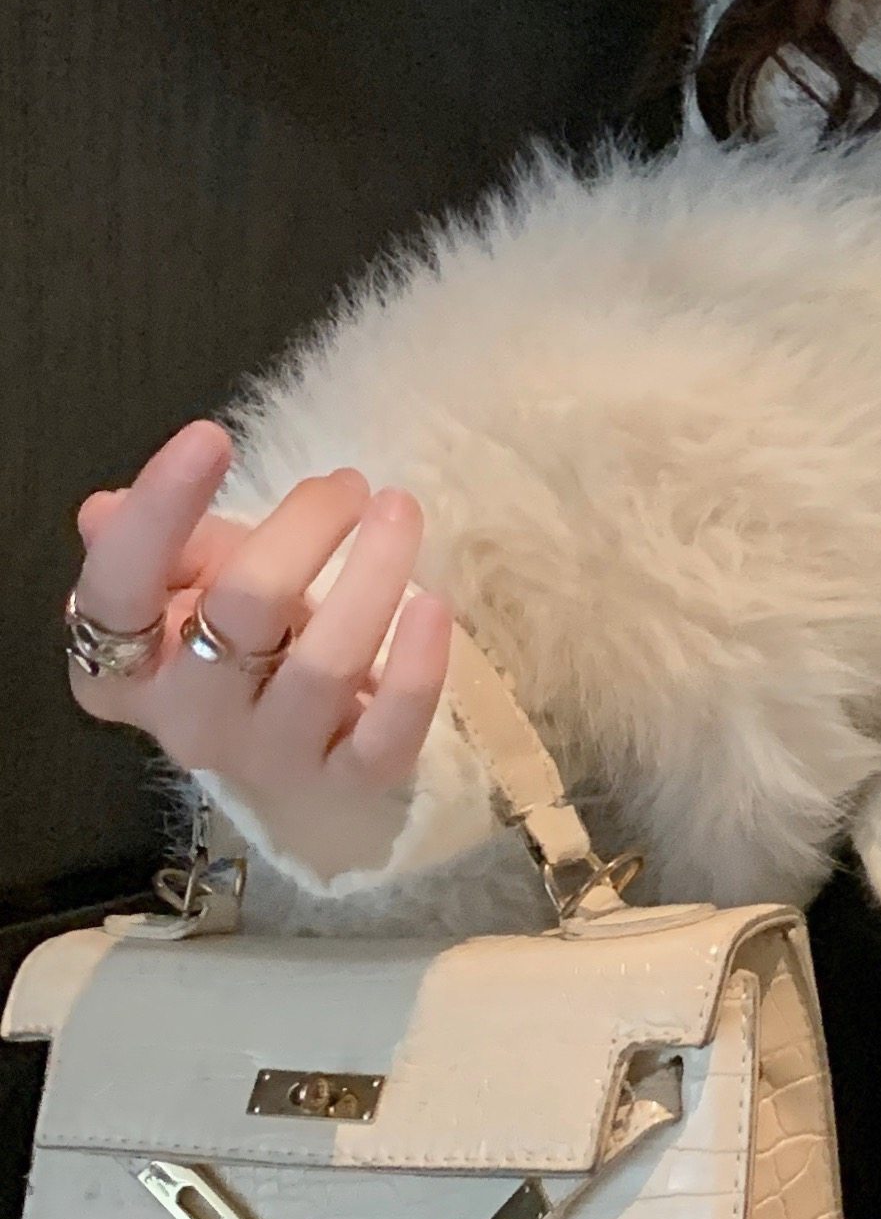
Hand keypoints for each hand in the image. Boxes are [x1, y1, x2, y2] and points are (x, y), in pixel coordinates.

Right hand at [67, 418, 452, 883]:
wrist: (283, 745)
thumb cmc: (228, 642)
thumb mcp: (182, 585)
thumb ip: (150, 546)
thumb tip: (107, 512)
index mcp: (119, 665)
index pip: (120, 587)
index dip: (160, 511)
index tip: (210, 436)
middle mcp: (186, 718)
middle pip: (240, 609)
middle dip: (303, 529)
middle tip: (348, 485)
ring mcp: (268, 755)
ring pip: (323, 667)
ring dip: (372, 576)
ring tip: (398, 512)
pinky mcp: (344, 782)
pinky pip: (384, 736)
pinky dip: (415, 671)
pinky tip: (433, 606)